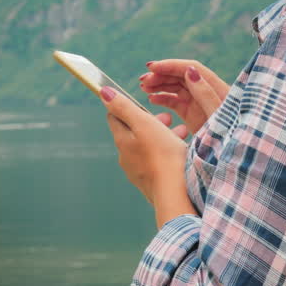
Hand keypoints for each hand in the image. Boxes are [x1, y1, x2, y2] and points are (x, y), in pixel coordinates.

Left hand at [102, 86, 195, 227]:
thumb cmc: (162, 154)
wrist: (176, 193)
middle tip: (168, 117)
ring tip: (180, 131)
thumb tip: (103, 92)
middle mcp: (125, 157)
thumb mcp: (144, 124)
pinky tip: (181, 151)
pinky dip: (166, 151)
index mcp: (122, 141)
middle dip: (150, 121)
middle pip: (133, 132)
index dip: (127, 106)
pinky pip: (156, 161)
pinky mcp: (151, 182)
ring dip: (161, 135)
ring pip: (147, 146)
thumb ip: (124, 107)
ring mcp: (137, 172)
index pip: (115, 117)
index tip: (143, 104)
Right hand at [139, 59, 227, 134]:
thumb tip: (190, 71)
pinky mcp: (192, 113)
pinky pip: (175, 101)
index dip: (171, 66)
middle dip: (161, 75)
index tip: (151, 67)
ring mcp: (198, 102)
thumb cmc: (230, 135)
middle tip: (143, 80)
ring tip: (143, 87)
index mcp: (216, 88)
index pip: (191, 68)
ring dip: (159, 85)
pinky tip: (151, 99)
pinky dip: (163, 98)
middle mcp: (206, 91)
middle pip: (181, 76)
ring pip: (176, 87)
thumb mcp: (218, 115)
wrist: (234, 154)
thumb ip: (205, 94)